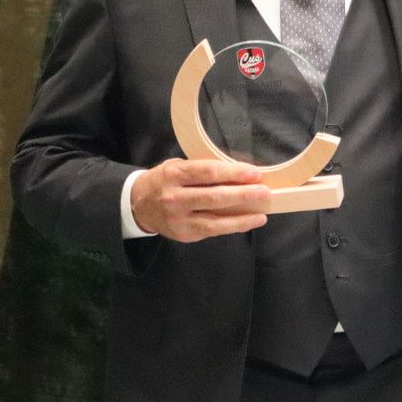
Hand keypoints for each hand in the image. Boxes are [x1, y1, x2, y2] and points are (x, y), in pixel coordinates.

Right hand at [131, 158, 271, 241]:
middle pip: (213, 197)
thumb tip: (239, 173)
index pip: (207, 172)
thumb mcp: (177, 167)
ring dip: (241, 217)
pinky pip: (212, 231)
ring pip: (214, 221)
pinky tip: (248, 222)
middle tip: (264, 192)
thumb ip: (203, 170)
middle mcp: (174, 197)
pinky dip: (232, 227)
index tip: (254, 173)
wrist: (137, 205)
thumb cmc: (165, 181)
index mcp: (174, 174)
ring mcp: (178, 219)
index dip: (232, 173)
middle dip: (242, 195)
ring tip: (261, 214)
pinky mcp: (184, 234)